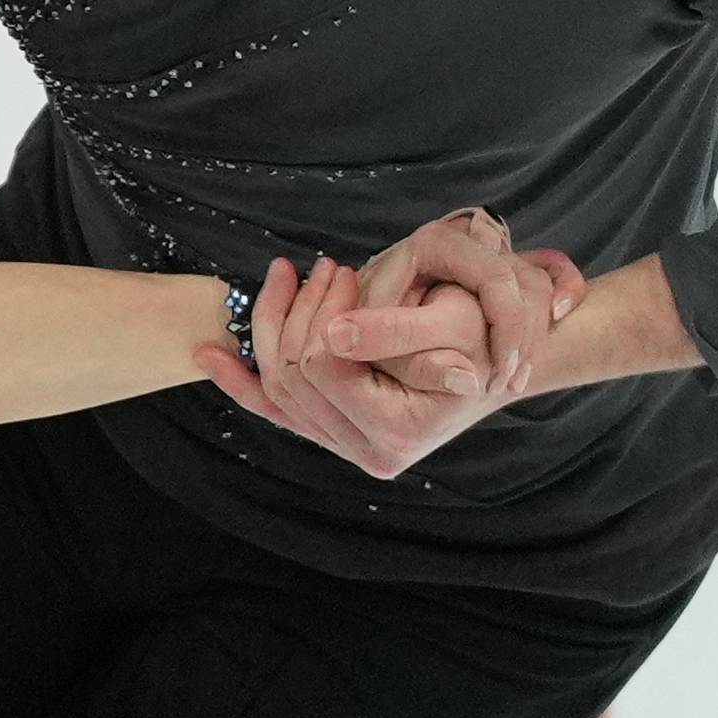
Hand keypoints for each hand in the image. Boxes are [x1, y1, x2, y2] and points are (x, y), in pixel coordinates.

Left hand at [195, 210, 577, 480]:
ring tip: (287, 276)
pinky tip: (211, 356)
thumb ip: (389, 332)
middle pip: (293, 380)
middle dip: (295, 314)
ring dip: (272, 329)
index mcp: (396, 431)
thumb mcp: (451, 325)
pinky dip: (243, 382)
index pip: (323, 367)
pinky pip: (279, 411)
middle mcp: (369, 451)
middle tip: (320, 266)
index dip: (323, 313)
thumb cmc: (490, 334)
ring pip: (279, 390)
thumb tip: (330, 337)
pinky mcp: (340, 432)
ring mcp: (351, 445)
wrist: (506, 356)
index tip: (344, 270)